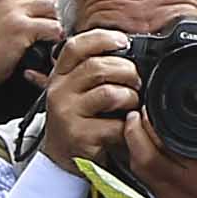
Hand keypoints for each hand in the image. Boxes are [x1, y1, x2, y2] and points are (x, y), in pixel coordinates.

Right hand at [44, 24, 140, 172]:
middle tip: (136, 81)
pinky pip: (115, 124)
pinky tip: (127, 126)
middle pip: (97, 67)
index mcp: (60, 76)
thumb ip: (92, 71)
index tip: (122, 40)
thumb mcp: (77, 91)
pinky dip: (128, 125)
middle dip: (126, 71)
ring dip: (130, 97)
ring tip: (132, 104)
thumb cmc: (77, 121)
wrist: (62, 159)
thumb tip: (125, 50)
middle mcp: (59, 92)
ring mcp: (68, 114)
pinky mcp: (80, 136)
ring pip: (109, 93)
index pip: (75, 47)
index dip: (101, 38)